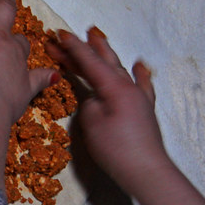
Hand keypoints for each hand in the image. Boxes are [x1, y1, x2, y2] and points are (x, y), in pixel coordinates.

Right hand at [46, 28, 171, 193]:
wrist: (146, 170)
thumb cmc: (116, 148)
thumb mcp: (91, 124)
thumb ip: (89, 104)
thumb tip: (94, 98)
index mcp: (113, 87)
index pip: (89, 62)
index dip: (73, 48)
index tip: (59, 34)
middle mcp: (127, 87)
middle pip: (102, 61)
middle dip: (85, 47)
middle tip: (71, 35)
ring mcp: (138, 97)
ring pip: (118, 68)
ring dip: (105, 54)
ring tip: (97, 38)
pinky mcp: (144, 109)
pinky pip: (142, 84)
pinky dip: (139, 72)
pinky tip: (140, 64)